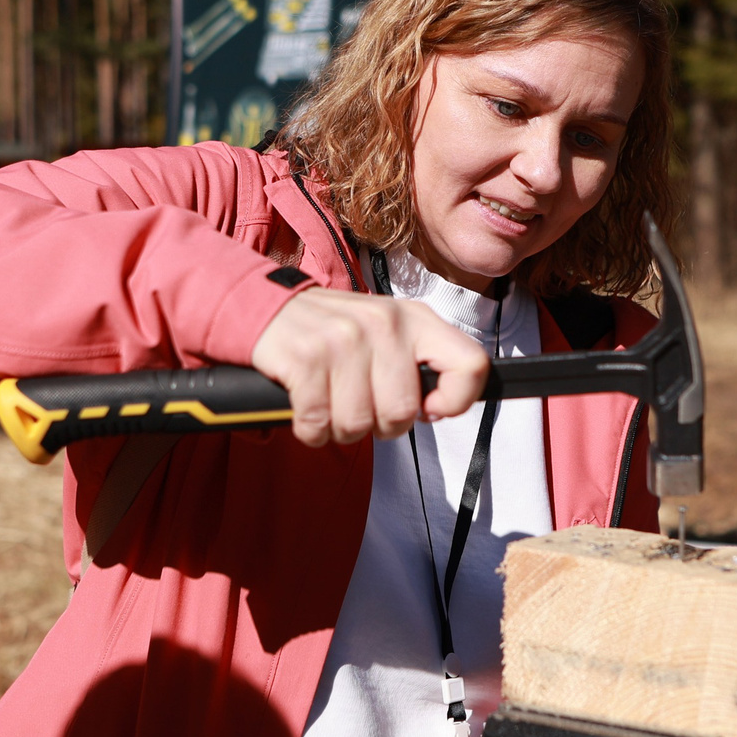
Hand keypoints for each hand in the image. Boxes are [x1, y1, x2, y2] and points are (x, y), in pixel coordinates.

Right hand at [250, 287, 490, 446]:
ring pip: (359, 424)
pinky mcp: (306, 357)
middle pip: (403, 413)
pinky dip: (310, 429)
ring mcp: (344, 338)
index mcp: (414, 318)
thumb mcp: (385, 330)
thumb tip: (440, 407)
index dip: (455, 401)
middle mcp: (384, 323)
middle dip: (379, 426)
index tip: (427, 409)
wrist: (265, 307)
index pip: (471, 364)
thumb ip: (420, 360)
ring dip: (339, 428)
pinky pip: (319, 423)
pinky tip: (305, 410)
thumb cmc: (332, 332)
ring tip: (329, 403)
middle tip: (360, 405)